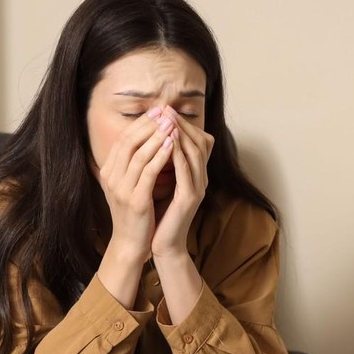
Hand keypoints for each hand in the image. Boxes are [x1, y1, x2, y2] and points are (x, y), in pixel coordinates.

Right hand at [96, 108, 176, 262]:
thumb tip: (142, 142)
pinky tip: (172, 145)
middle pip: (128, 142)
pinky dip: (160, 156)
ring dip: (156, 136)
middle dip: (148, 124)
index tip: (157, 111)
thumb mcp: (128, 186)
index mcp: (108, 172)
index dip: (140, 123)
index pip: (123, 139)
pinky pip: (148, 172)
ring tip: (172, 123)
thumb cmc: (135, 214)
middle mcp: (111, 178)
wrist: (131, 244)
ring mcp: (121, 189)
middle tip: (165, 111)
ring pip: (138, 154)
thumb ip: (131, 165)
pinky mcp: (135, 200)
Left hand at [151, 107, 214, 258]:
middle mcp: (200, 179)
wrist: (163, 244)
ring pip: (195, 155)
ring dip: (181, 136)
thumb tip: (153, 141)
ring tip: (167, 120)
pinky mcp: (190, 200)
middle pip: (199, 143)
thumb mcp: (162, 184)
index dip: (183, 124)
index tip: (165, 110)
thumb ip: (163, 165)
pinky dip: (178, 157)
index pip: (196, 141)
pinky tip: (167, 145)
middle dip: (182, 124)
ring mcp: (198, 189)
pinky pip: (186, 173)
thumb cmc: (160, 215)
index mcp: (195, 175)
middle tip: (167, 109)